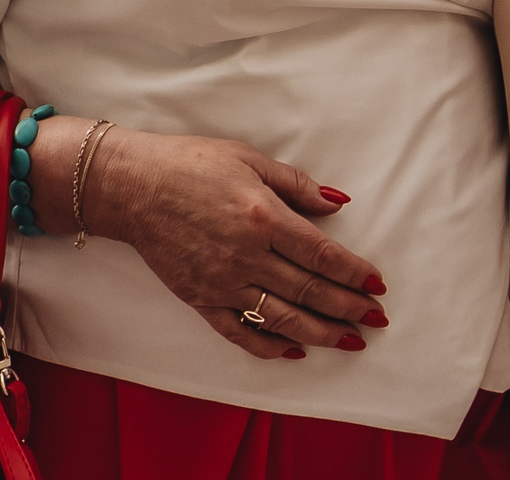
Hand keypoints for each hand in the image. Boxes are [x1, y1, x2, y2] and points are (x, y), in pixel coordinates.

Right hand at [87, 129, 387, 361]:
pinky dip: (269, 346)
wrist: (132, 187)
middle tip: (376, 317)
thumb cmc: (191, 164)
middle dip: (348, 307)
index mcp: (264, 217)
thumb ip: (296, 185)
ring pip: (282, 318)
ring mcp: (223, 282)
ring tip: (350, 340)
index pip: (322, 254)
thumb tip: (336, 204)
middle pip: (309, 291)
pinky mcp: (200, 300)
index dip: (353, 272)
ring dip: (321, 332)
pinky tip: (293, 351)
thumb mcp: (249, 159)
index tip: (376, 283)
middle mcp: (247, 256)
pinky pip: (240, 332)